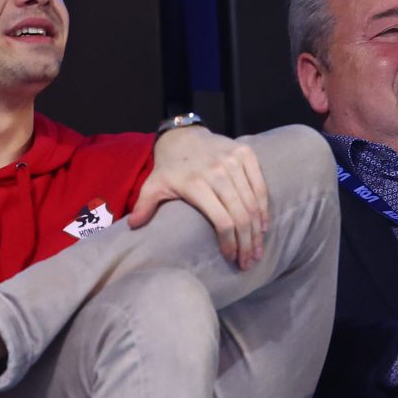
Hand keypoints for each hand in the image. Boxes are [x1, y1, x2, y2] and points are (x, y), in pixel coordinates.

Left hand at [129, 126, 268, 269]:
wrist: (185, 135)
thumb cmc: (170, 168)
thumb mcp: (153, 185)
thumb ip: (144, 205)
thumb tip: (133, 226)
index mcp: (195, 182)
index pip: (221, 219)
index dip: (229, 242)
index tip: (231, 258)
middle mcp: (218, 171)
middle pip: (240, 215)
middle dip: (247, 243)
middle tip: (248, 262)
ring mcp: (234, 161)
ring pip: (252, 203)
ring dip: (257, 231)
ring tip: (257, 251)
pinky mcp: (246, 154)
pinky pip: (260, 186)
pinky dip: (264, 208)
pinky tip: (263, 227)